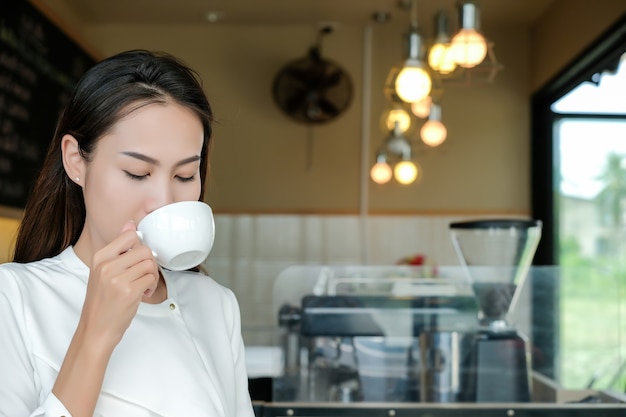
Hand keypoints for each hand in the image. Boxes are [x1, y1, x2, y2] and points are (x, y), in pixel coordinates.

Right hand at [78, 221, 158, 349]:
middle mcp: (107, 266)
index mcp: (100, 257)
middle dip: (149, 263)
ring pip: (150, 264)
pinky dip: (151, 286)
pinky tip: (142, 293)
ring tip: (143, 285)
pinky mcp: (129, 292)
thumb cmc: (102, 301)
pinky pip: (151, 278)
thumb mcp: (103, 271)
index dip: (140, 247)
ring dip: (152, 276)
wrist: (95, 329)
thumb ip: (117, 249)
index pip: (130, 236)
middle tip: (144, 275)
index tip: (137, 260)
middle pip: (144, 250)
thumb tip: (129, 224)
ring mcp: (117, 279)